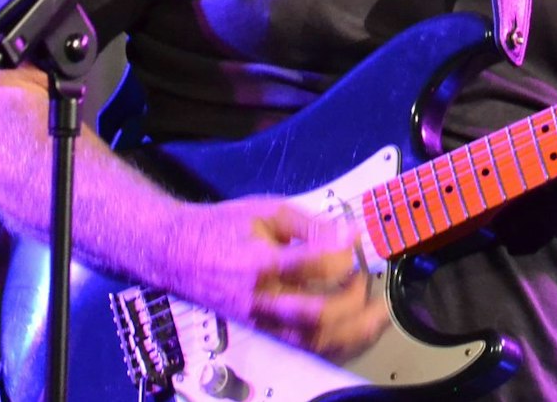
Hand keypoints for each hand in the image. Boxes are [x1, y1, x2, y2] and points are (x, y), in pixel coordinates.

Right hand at [165, 196, 387, 359]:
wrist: (179, 254)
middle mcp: (261, 298)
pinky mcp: (264, 330)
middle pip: (317, 314)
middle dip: (354, 300)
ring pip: (314, 339)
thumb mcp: (266, 211)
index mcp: (259, 262)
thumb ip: (309, 223)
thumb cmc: (224, 227)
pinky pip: (305, 345)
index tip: (358, 239)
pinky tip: (355, 330)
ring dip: (353, 330)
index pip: (310, 264)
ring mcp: (262, 320)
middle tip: (368, 279)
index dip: (342, 253)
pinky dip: (336, 342)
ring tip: (378, 314)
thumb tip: (349, 232)